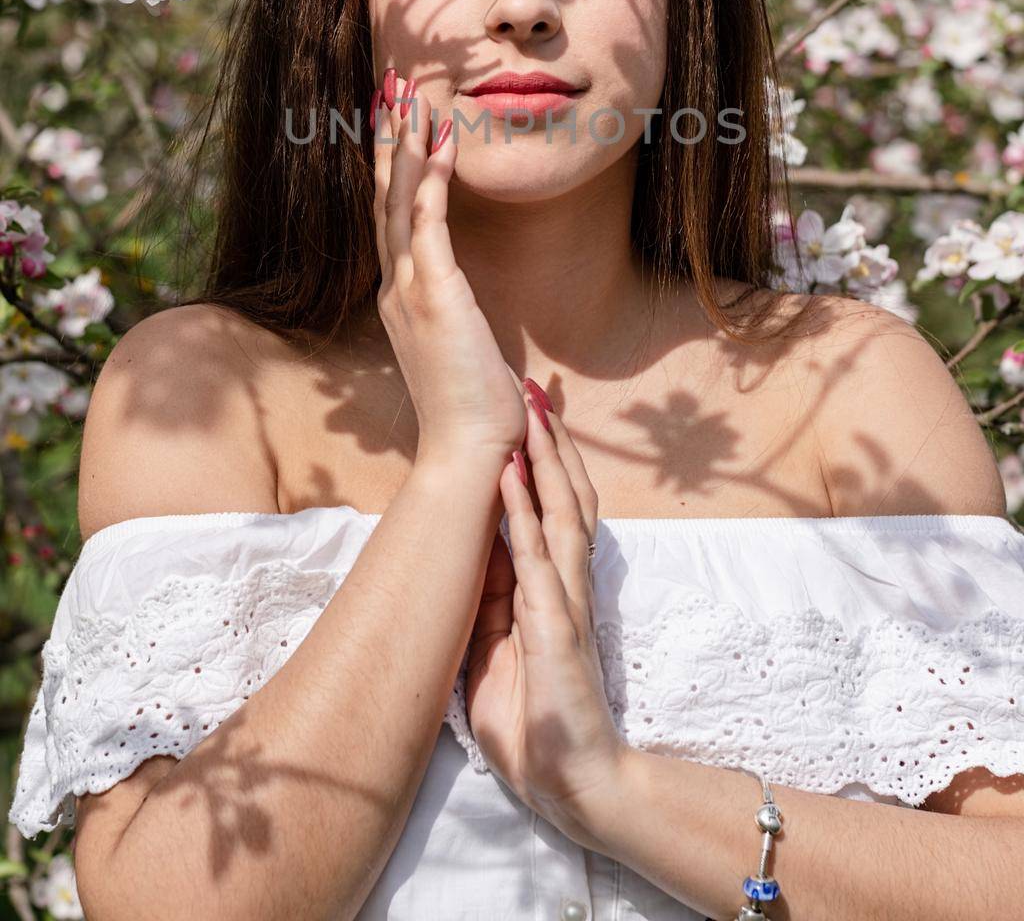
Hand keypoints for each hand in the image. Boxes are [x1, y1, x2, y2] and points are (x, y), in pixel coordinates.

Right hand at [371, 67, 527, 468]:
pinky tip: (442, 141)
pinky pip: (428, 224)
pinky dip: (432, 179)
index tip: (396, 125)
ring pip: (399, 201)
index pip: (392, 219)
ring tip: (411, 96)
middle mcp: (397, 288)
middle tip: (390, 88)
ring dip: (405, 145)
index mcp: (402, 299)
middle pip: (385, 198)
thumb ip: (463, 329)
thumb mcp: (465, 355)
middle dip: (388, 140)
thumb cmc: (475, 413)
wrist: (469, 455)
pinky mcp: (434, 295)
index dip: (391, 168)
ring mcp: (410, 290)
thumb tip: (476, 327)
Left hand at [464, 387, 629, 843]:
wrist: (577, 786)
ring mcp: (564, 603)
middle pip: (566, 498)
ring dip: (543, 458)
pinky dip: (523, 509)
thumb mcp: (496, 658)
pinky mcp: (555, 627)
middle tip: (535, 389)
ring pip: (560, 512)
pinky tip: (510, 473)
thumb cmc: (538, 728)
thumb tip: (473, 567)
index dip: (544, 464)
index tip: (528, 418)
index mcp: (553, 593)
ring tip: (528, 410)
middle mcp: (566, 586)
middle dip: (551, 443)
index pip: (554, 513)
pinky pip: (538, 557)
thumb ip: (491, 611)